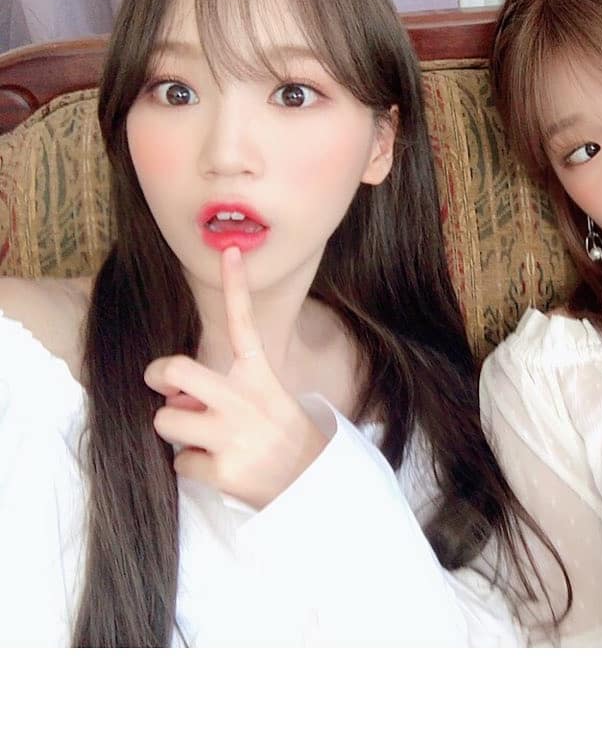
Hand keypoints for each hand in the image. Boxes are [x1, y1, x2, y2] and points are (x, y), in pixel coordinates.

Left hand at [145, 246, 327, 508]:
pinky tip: (220, 468)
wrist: (312, 482)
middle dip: (158, 377)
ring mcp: (232, 434)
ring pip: (165, 421)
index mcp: (259, 376)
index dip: (235, 286)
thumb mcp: (266, 399)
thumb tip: (175, 397)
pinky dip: (192, 467)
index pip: (243, 324)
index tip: (229, 251)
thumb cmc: (280, 434)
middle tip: (166, 388)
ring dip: (176, 431)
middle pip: (175, 369)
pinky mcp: (222, 469)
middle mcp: (244, 399)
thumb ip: (222, 388)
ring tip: (205, 440)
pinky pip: (180, 462)